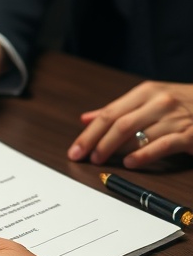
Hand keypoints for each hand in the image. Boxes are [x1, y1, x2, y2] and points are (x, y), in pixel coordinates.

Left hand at [68, 81, 192, 168]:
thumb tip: (85, 119)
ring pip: (138, 134)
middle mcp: (158, 102)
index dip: (90, 132)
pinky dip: (143, 155)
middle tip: (84, 158)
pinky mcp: (189, 134)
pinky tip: (130, 163)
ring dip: (115, 150)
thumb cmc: (179, 103)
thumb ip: (117, 110)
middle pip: (120, 123)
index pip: (110, 113)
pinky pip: (162, 145)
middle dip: (98, 142)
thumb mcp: (148, 99)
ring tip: (100, 162)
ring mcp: (174, 118)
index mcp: (145, 92)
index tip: (76, 148)